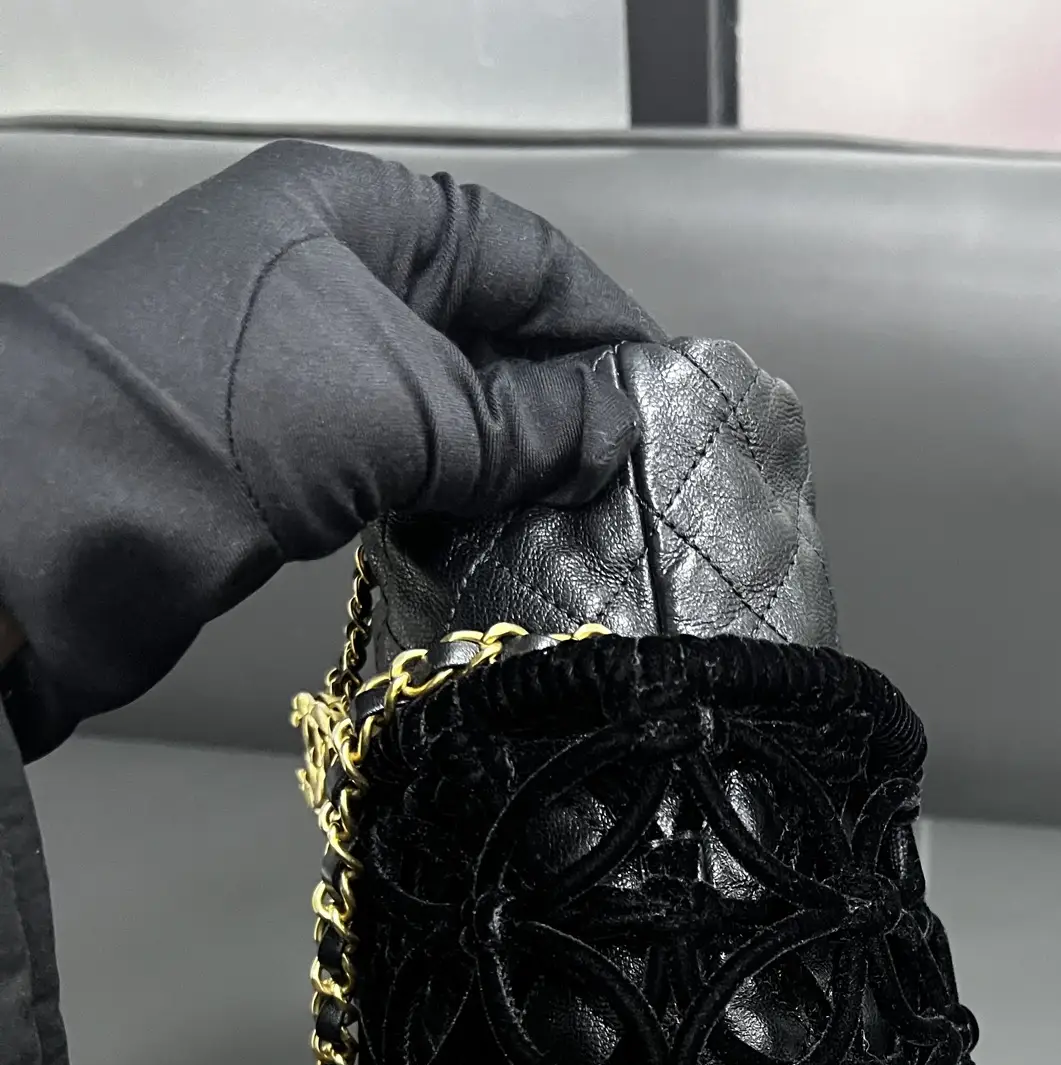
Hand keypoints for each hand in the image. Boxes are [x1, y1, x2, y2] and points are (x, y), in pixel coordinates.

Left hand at [0, 139, 663, 758]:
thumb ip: (530, 423)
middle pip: (484, 329)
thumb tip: (616, 431)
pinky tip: (500, 535)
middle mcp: (331, 272)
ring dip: (512, 462)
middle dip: (563, 401)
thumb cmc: (234, 410)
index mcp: (360, 211)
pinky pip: (400, 463)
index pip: (520, 252)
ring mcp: (303, 363)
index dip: (601, 323)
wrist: (73, 513)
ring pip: (444, 406)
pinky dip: (455, 498)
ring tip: (580, 515)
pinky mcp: (284, 450)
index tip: (664, 392)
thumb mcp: (414, 404)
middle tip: (631, 473)